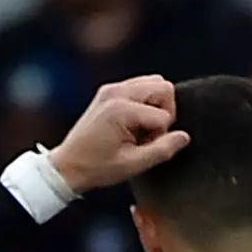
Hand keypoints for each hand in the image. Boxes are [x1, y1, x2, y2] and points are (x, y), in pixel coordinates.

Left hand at [45, 76, 188, 192]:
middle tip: (149, 134)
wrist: (67, 167)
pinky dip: (144, 102)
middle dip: (165, 111)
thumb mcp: (132, 165)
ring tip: (141, 128)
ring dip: (156, 105)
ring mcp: (111, 89)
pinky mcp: (108, 91)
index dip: (161, 135)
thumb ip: (162, 150)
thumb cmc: (96, 168)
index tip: (143, 148)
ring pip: (153, 82)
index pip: (164, 114)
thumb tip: (184, 137)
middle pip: (163, 87)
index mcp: (121, 109)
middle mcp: (116, 92)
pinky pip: (139, 86)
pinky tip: (133, 122)